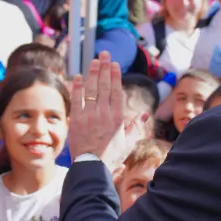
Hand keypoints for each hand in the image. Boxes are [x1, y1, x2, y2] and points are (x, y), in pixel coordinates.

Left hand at [68, 52, 142, 172]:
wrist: (92, 166)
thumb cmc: (111, 157)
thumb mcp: (128, 143)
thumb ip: (136, 127)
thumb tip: (144, 115)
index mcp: (117, 118)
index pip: (116, 91)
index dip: (115, 76)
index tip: (114, 64)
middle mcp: (104, 113)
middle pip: (104, 85)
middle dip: (105, 68)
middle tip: (105, 54)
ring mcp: (89, 115)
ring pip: (91, 89)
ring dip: (93, 73)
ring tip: (94, 60)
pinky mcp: (77, 120)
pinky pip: (77, 99)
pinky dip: (77, 87)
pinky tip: (78, 76)